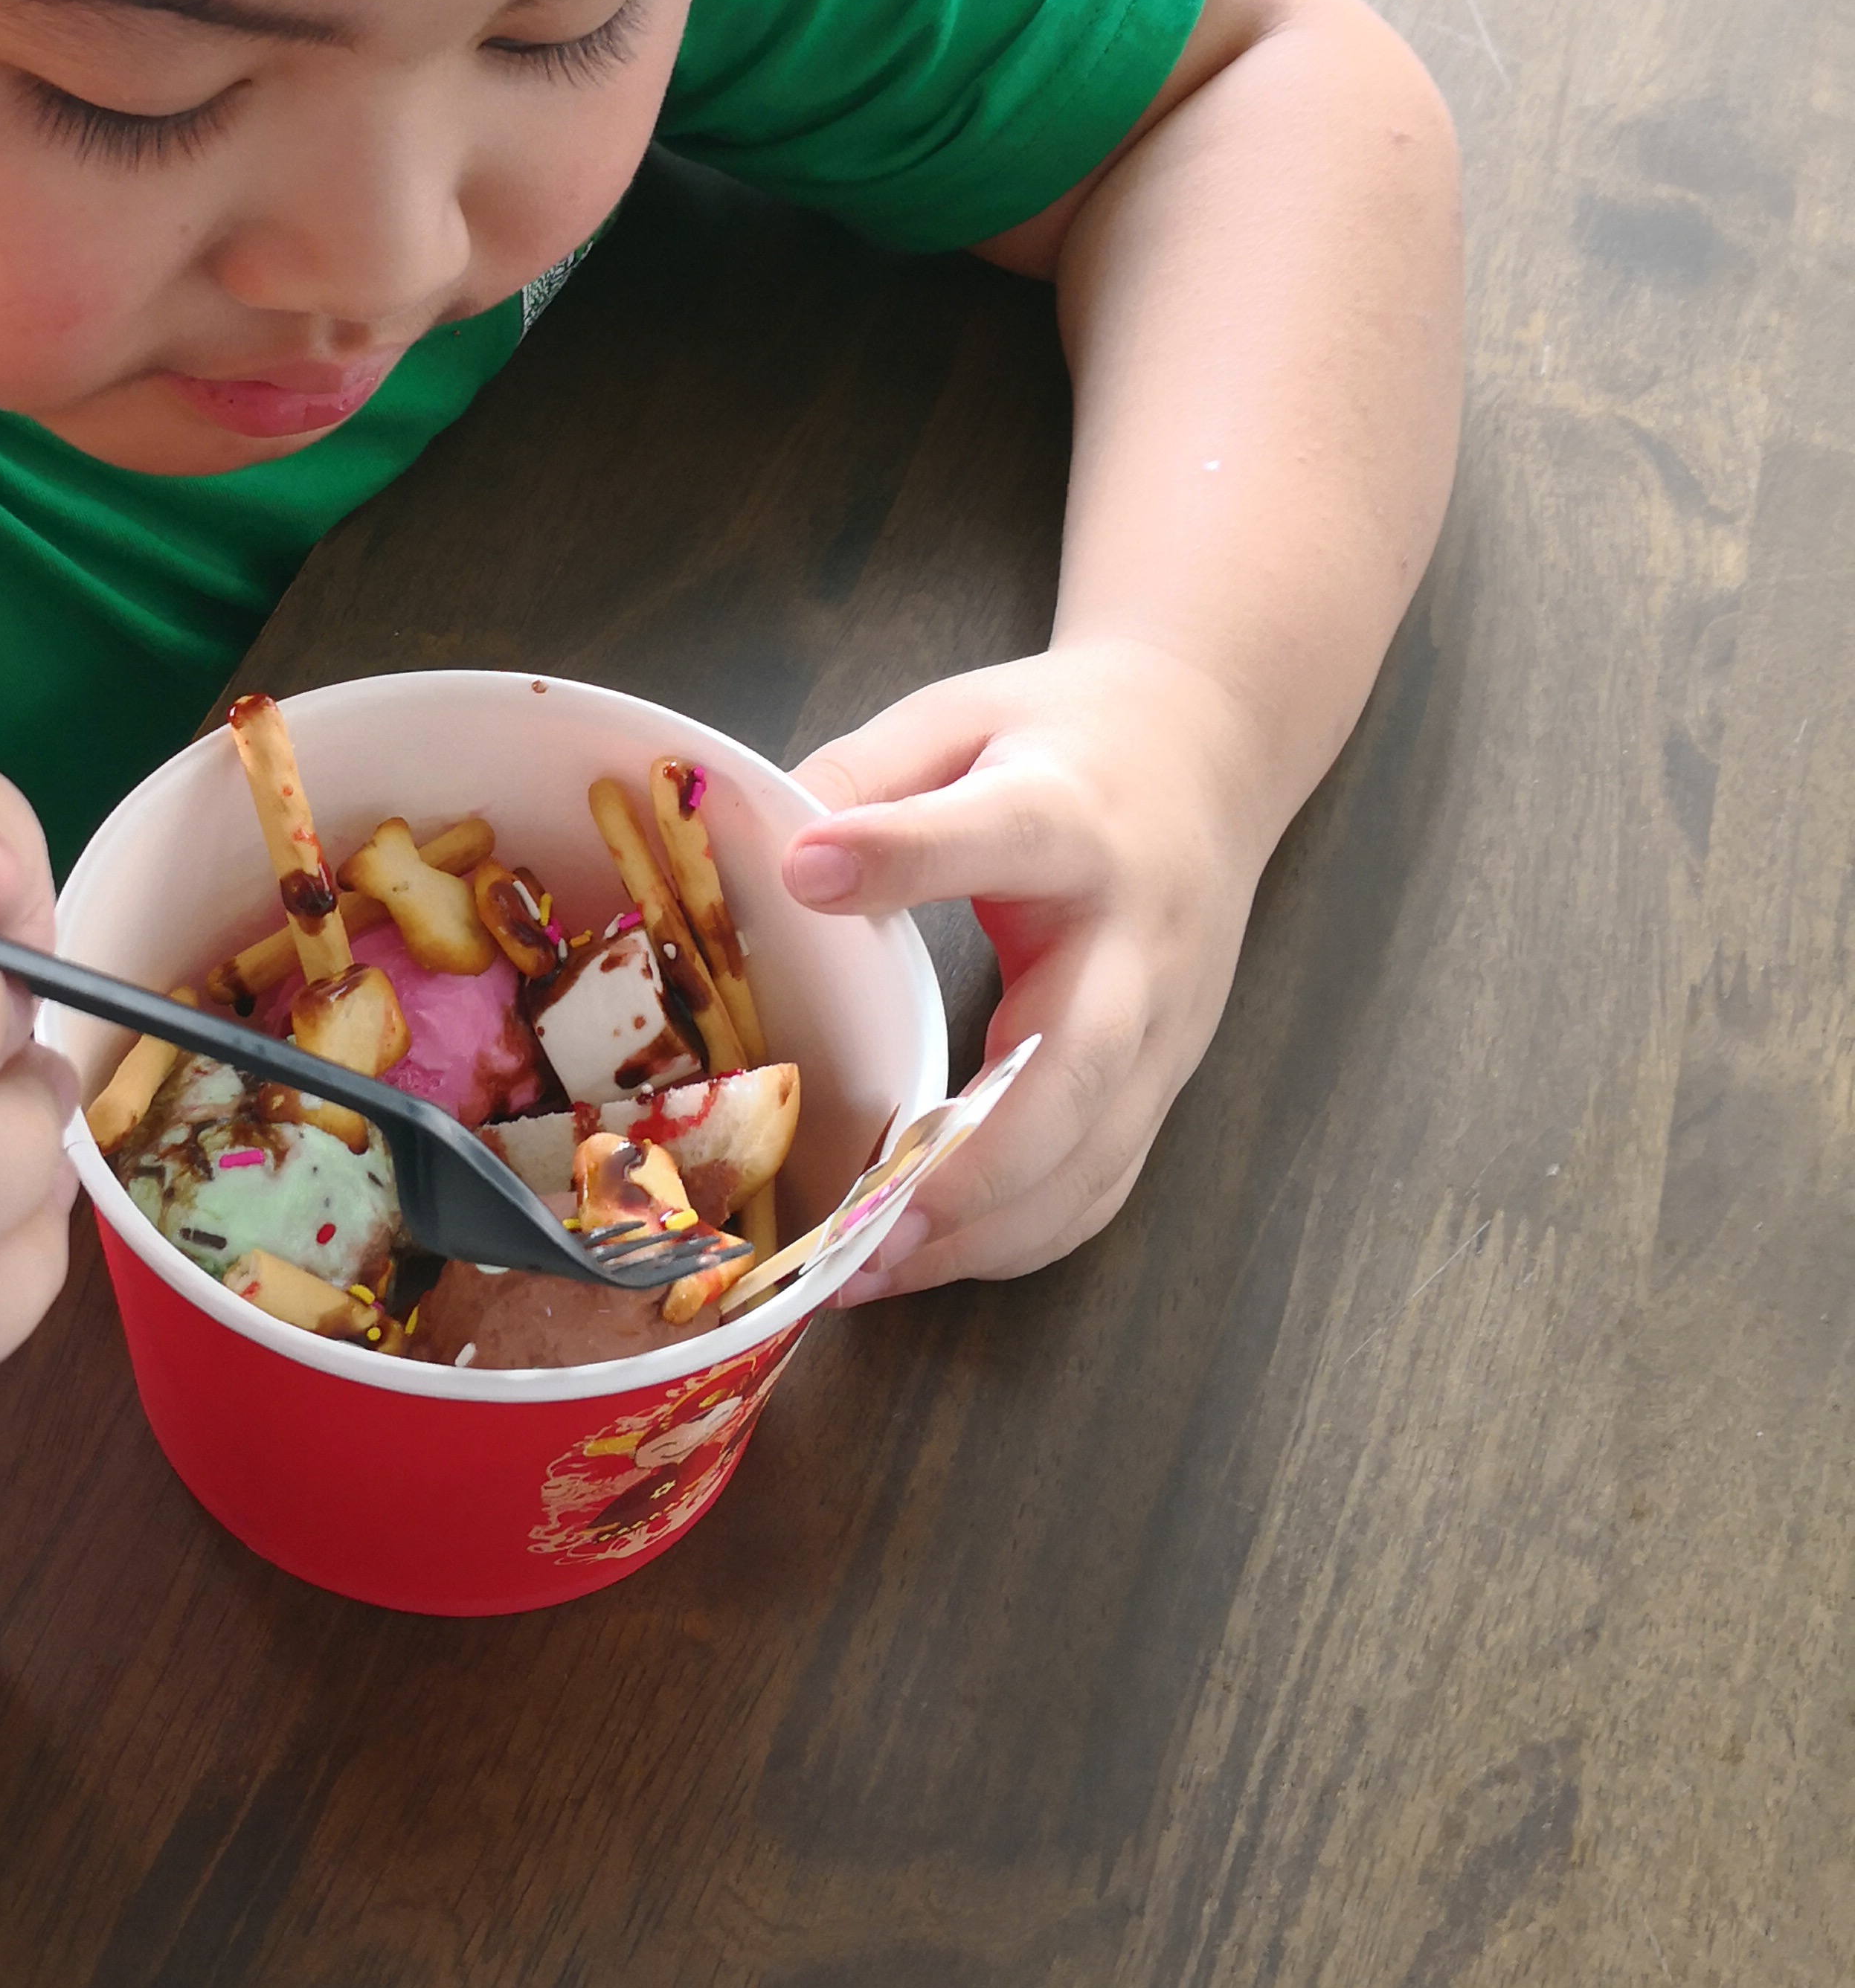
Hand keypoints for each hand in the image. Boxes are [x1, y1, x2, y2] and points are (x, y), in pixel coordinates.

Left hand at [783, 640, 1265, 1294]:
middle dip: (971, 1166)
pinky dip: (1016, 1239)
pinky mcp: (1164, 1083)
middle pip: (1077, 1071)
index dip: (907, 855)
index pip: (1004, 834)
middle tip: (862, 1222)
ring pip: (1094, 1163)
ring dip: (982, 1232)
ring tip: (863, 1271)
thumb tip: (778, 855)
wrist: (1210, 750)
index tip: (809, 871)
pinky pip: (1099, 1186)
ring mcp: (1166, 1030)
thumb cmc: (1063, 738)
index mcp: (1078, 819)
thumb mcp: (959, 716)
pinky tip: (921, 1254)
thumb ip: (868, 772)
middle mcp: (1138, 942)